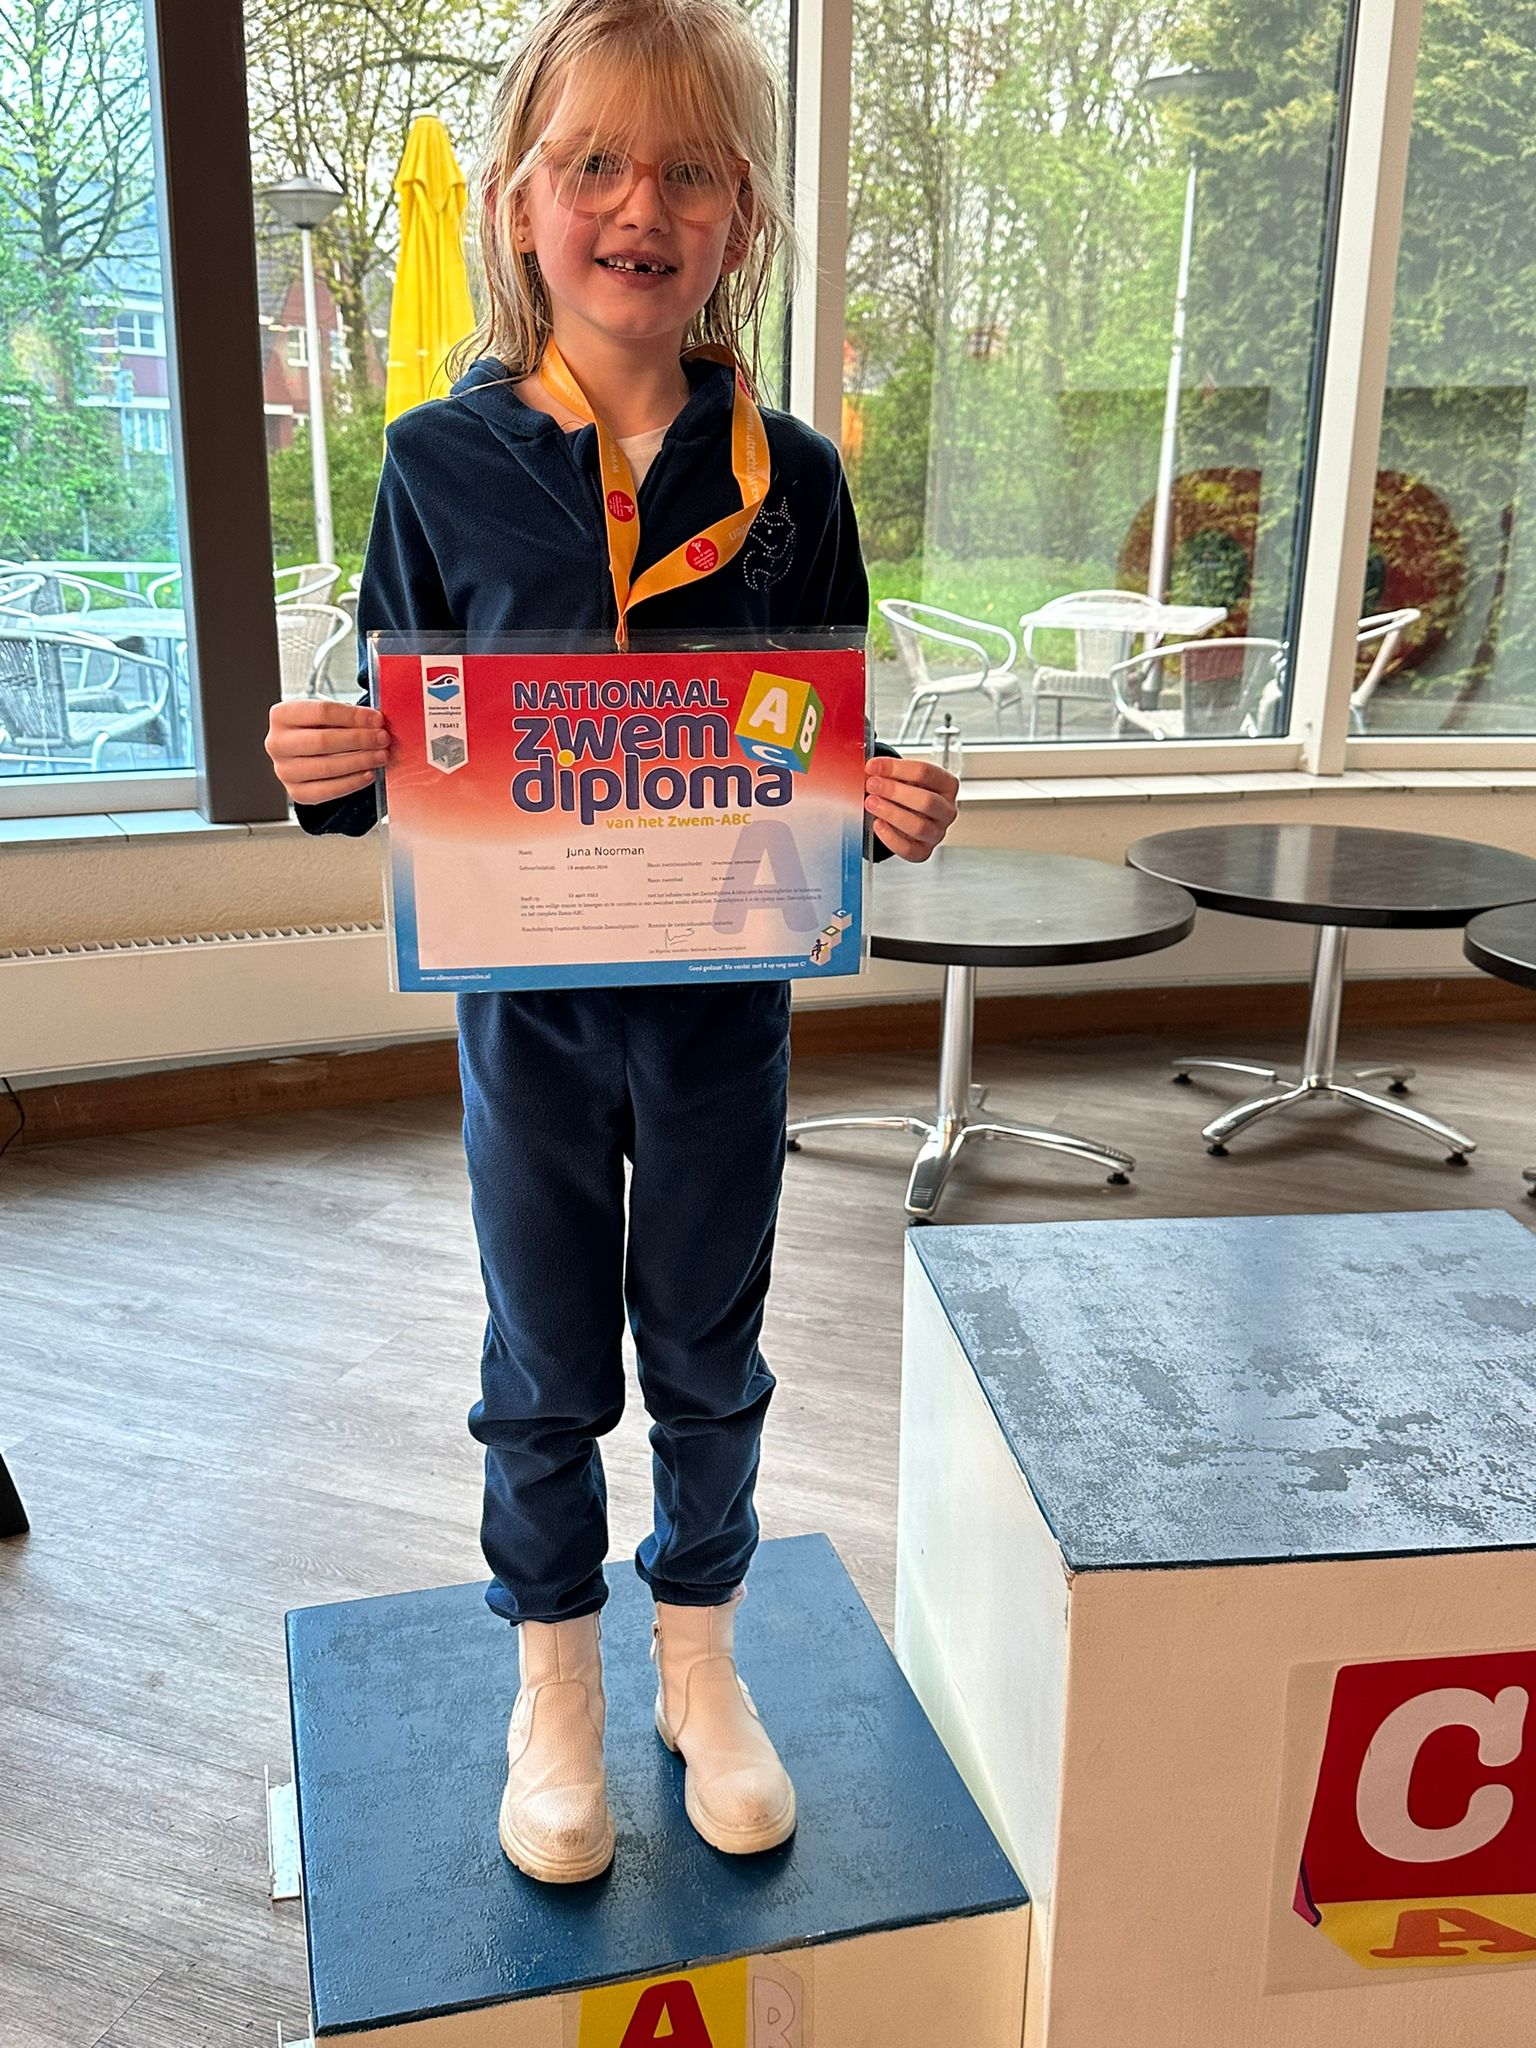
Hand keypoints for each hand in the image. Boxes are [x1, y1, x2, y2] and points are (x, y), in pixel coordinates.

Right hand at [266, 699, 391, 804]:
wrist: (304, 754)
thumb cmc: (318, 729)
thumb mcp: (326, 714)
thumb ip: (346, 714)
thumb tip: (375, 722)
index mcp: (281, 715)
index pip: (321, 712)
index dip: (353, 716)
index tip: (377, 719)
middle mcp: (277, 743)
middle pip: (323, 741)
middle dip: (359, 740)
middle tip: (383, 738)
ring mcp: (284, 771)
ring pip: (326, 767)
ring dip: (360, 761)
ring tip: (381, 756)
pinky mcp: (296, 792)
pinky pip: (327, 791)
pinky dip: (352, 783)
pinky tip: (369, 774)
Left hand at [863, 755, 957, 861]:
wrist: (903, 811)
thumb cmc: (905, 791)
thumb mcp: (901, 775)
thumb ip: (890, 771)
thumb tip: (870, 769)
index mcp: (947, 784)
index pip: (926, 772)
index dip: (897, 768)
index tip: (874, 766)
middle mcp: (946, 810)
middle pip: (927, 801)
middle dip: (895, 791)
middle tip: (872, 785)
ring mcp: (937, 833)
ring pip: (919, 827)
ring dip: (891, 813)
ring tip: (871, 803)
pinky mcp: (924, 851)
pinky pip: (909, 849)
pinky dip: (890, 838)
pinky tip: (877, 824)